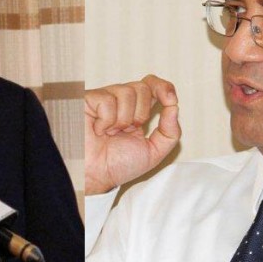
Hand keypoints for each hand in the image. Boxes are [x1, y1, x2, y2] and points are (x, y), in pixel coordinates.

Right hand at [85, 75, 180, 194]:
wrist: (93, 176)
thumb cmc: (115, 166)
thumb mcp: (153, 153)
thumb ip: (170, 133)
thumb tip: (174, 108)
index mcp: (137, 112)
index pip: (153, 86)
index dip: (163, 87)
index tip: (170, 99)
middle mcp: (121, 102)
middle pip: (143, 88)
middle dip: (141, 113)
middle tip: (128, 130)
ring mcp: (104, 99)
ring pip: (127, 92)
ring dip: (123, 120)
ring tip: (111, 133)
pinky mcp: (88, 100)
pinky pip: (107, 101)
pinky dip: (106, 121)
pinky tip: (98, 130)